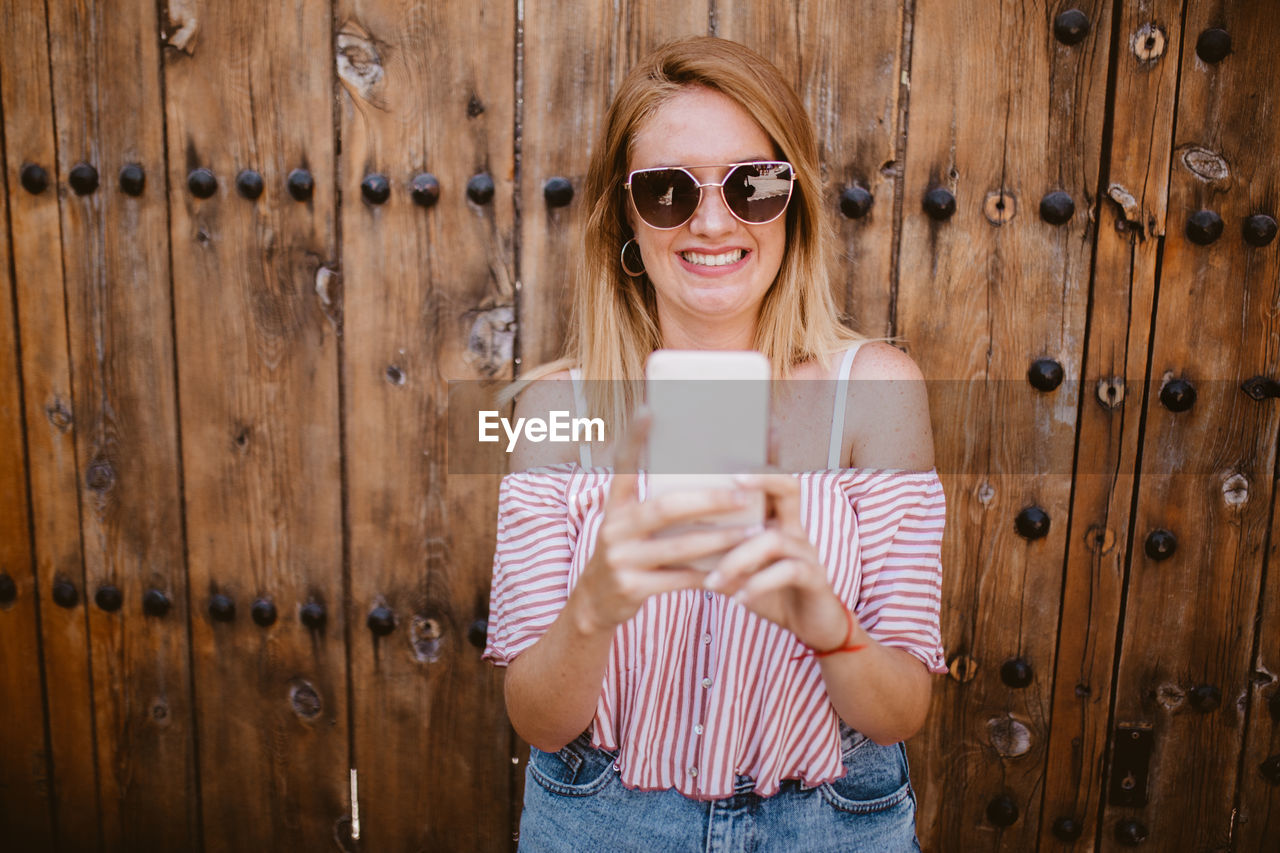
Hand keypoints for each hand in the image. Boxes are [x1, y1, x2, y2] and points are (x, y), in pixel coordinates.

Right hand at [572, 411, 759, 633]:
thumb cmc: (628, 552)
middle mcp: (614, 528)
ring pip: (680, 547)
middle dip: (710, 501)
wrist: (594, 603)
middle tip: (744, 495)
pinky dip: (710, 574)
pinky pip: (680, 579)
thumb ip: (658, 503)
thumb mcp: (629, 524)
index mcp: (615, 505)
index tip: (649, 410)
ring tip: (753, 533)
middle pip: (666, 508)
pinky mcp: (631, 588)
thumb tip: (712, 475)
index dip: (634, 438)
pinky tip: (736, 569)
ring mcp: (620, 559)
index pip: (623, 464)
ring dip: (721, 540)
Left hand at [703, 472, 852, 651]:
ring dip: (738, 559)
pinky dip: (759, 583)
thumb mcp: (741, 574)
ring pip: (774, 539)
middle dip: (763, 479)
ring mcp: (808, 553)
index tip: (721, 464)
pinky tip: (739, 597)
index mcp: (777, 523)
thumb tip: (674, 549)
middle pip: (790, 488)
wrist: (812, 627)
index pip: (770, 483)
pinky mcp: (816, 578)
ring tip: (713, 581)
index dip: (754, 470)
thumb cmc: (772, 594)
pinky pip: (788, 571)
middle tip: (733, 483)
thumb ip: (717, 558)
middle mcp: (795, 531)